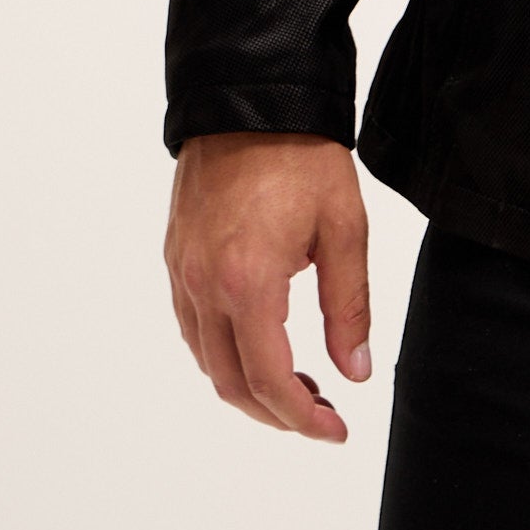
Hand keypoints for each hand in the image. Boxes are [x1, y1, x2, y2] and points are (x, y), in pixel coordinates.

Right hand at [165, 132, 371, 442]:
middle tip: (320, 415)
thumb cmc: (303, 156)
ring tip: (298, 384)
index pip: (269, 380)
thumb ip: (349, 308)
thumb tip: (354, 373)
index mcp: (248, 283)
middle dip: (276, 413)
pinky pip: (192, 327)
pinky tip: (260, 345)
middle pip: (230, 383)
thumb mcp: (345, 229)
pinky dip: (223, 353)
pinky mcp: (175, 257)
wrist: (250, 100)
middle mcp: (203, 286)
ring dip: (247, 386)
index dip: (303, 418)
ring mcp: (182, 273)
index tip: (334, 430)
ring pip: (206, 360)